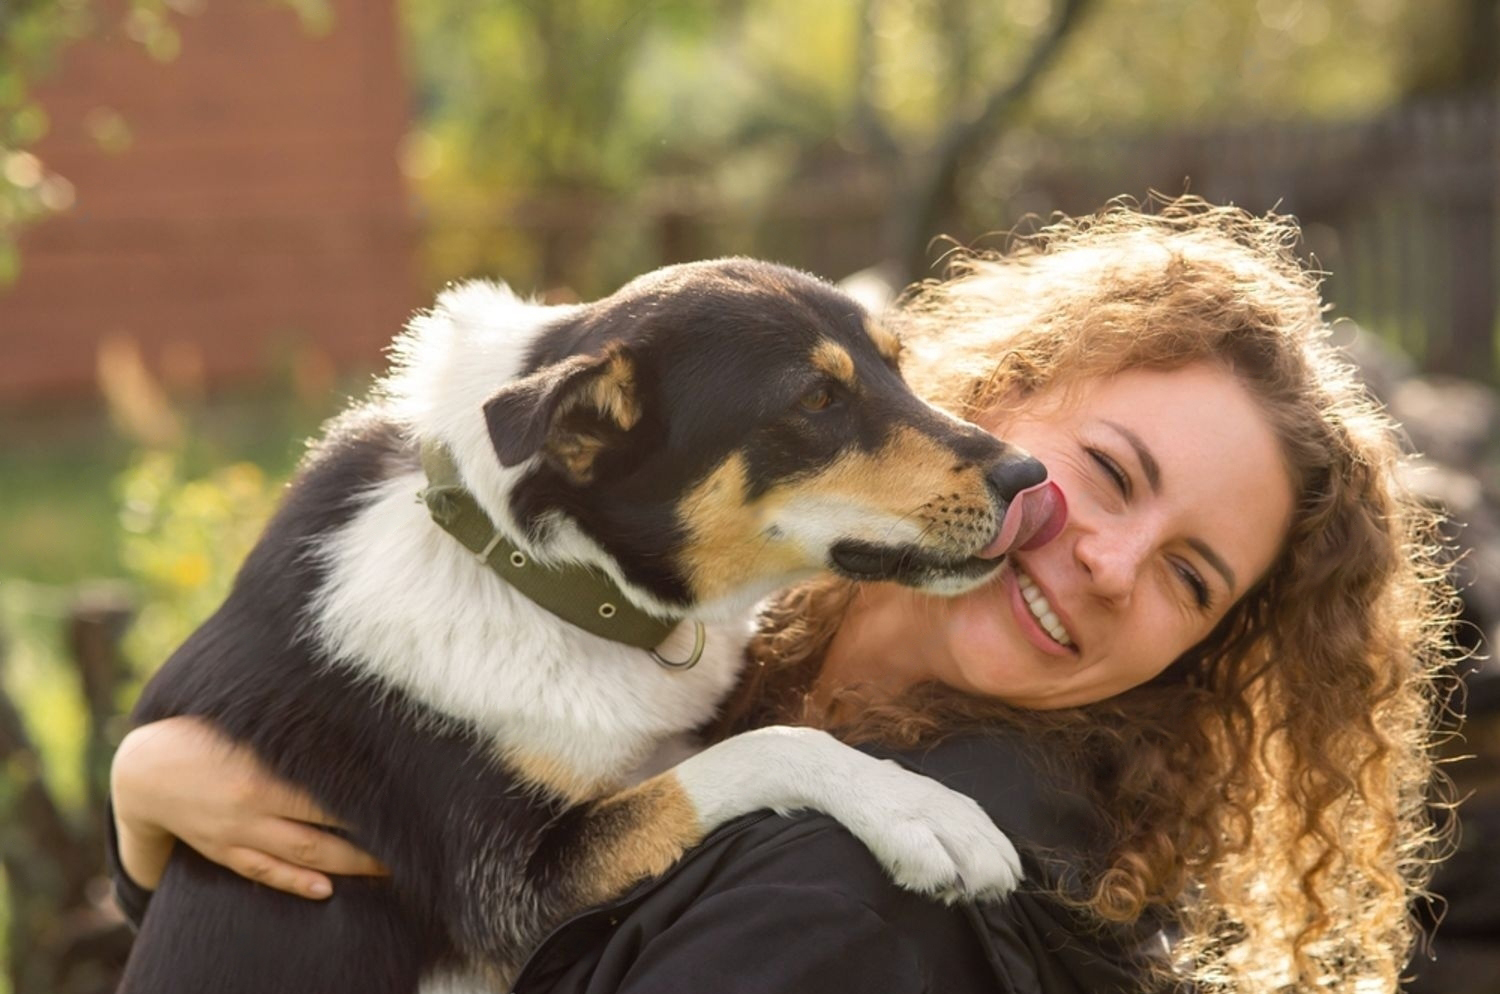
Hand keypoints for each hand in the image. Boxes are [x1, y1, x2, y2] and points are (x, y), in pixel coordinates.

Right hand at [111, 716, 386, 898]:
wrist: (144, 770)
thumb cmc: (204, 732)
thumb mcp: (248, 724)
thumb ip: (292, 724)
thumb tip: (345, 705)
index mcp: (264, 772)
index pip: (330, 791)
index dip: (370, 799)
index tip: (407, 799)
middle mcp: (253, 807)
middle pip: (323, 832)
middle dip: (369, 841)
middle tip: (411, 841)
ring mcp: (238, 834)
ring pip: (301, 856)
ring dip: (346, 866)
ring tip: (385, 869)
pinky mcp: (224, 851)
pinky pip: (263, 873)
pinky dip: (295, 883)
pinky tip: (326, 890)